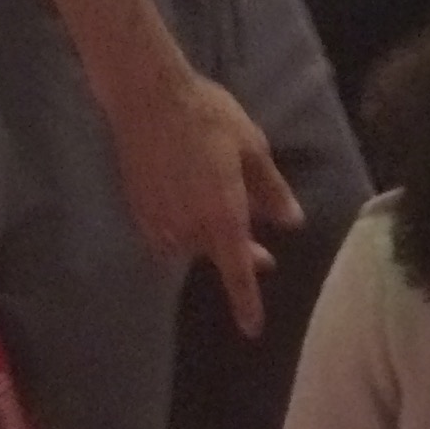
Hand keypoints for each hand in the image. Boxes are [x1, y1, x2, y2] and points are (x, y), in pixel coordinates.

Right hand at [105, 65, 303, 336]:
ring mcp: (158, 220)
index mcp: (222, 215)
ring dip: (209, 237)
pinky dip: (183, 227)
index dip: (245, 303)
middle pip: (216, 255)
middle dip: (240, 255)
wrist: (146, 97)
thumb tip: (292, 222)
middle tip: (263, 254)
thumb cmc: (207, 116)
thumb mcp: (252, 147)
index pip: (237, 271)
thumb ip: (272, 191)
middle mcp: (188, 227)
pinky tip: (190, 202)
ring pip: (190, 245)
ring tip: (222, 207)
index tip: (251, 330)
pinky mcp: (137, 209)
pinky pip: (165, 233)